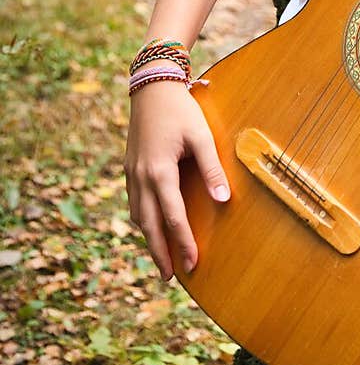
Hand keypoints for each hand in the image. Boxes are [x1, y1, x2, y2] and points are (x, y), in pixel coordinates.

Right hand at [124, 79, 229, 281]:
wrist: (152, 87)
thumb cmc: (181, 110)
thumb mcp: (202, 136)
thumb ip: (212, 169)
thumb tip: (224, 200)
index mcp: (159, 172)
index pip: (173, 217)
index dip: (183, 243)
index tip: (193, 264)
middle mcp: (141, 177)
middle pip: (149, 226)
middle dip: (160, 253)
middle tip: (171, 277)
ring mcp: (132, 173)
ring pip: (139, 216)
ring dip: (149, 239)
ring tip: (161, 259)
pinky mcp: (130, 168)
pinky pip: (135, 202)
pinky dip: (143, 220)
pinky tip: (151, 226)